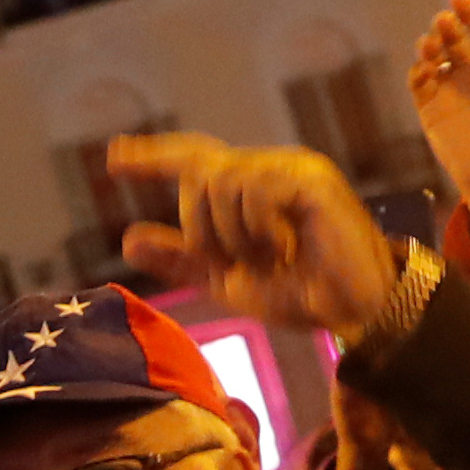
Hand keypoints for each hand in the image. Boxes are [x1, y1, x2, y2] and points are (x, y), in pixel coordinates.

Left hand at [108, 134, 401, 345]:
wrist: (357, 311)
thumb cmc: (303, 294)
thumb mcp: (229, 280)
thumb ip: (183, 258)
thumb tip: (129, 238)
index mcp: (252, 186)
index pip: (195, 159)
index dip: (153, 158)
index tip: (112, 159)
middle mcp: (271, 167)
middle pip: (199, 174)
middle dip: (203, 228)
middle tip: (240, 263)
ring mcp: (292, 169)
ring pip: (221, 183)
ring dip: (233, 234)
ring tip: (271, 257)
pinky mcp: (310, 180)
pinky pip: (253, 190)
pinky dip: (258, 228)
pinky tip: (286, 249)